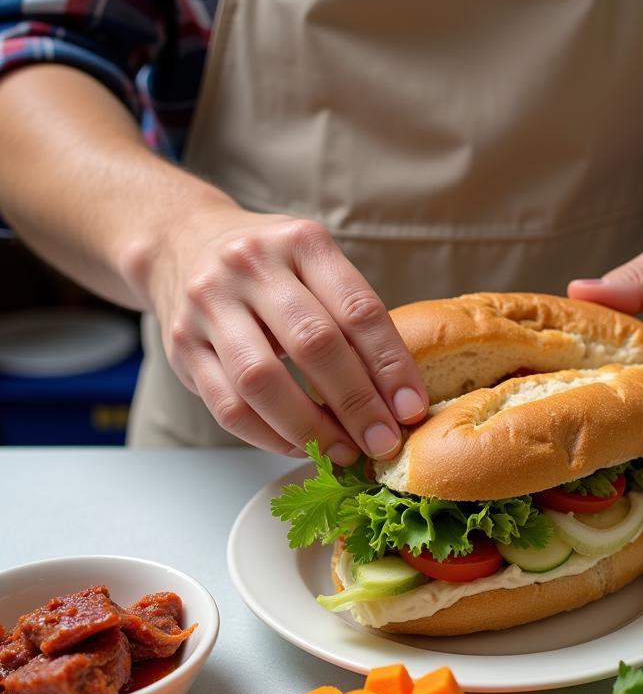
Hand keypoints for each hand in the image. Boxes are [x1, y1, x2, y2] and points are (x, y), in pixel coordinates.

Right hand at [141, 203, 427, 461]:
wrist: (179, 241)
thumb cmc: (270, 267)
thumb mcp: (315, 265)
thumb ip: (352, 318)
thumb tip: (398, 399)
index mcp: (302, 243)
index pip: (358, 310)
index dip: (391, 367)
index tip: (411, 411)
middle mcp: (252, 266)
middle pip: (314, 344)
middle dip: (357, 404)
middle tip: (384, 443)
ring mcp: (210, 304)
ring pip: (263, 381)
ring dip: (311, 428)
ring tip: (343, 452)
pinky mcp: (183, 345)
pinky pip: (228, 405)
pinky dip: (269, 436)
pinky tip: (299, 446)